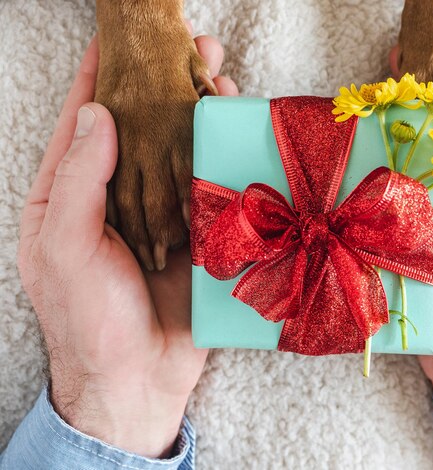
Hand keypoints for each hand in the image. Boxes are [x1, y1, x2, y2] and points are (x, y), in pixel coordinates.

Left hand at [17, 33, 237, 457]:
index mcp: (71, 194)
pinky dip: (224, 156)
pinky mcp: (198, 234)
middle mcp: (119, 196)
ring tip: (219, 76)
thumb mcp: (65, 248)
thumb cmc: (88, 318)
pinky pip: (211, 186)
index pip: (84, 122)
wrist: (138, 379)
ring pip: (180, 151)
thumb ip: (79, 180)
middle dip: (162, 85)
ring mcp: (161, 213)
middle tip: (187, 47)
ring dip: (199, 113)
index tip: (120, 38)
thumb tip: (100, 113)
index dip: (101, 77)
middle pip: (140, 128)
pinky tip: (237, 130)